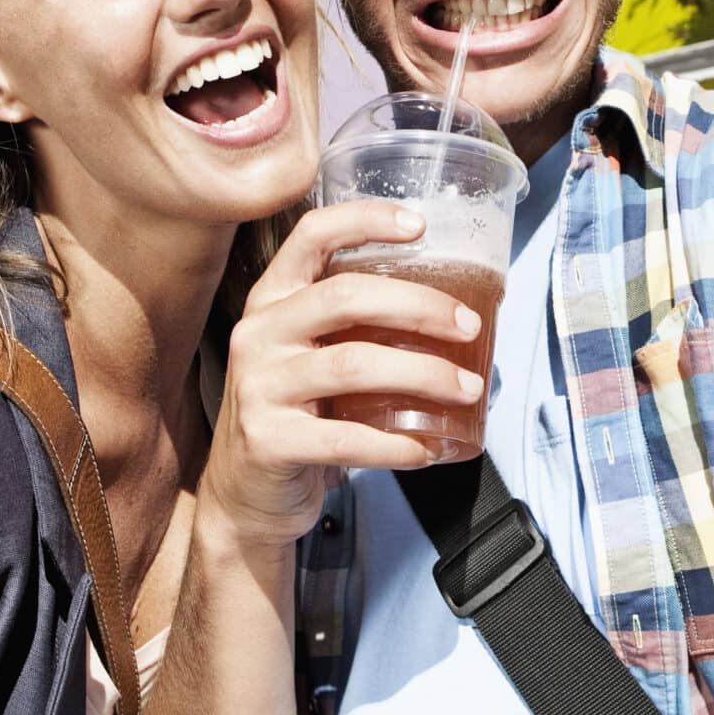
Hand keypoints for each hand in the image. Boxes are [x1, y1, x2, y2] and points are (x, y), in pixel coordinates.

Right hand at [202, 202, 485, 551]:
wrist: (245, 494)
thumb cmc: (298, 415)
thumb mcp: (313, 357)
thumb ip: (359, 330)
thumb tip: (458, 318)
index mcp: (273, 301)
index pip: (310, 237)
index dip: (363, 220)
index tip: (418, 224)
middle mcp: (259, 334)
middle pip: (345, 297)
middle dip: (419, 306)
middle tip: (468, 326)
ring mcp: (258, 387)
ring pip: (353, 364)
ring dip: (423, 374)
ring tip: (466, 389)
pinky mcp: (268, 441)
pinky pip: (345, 438)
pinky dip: (396, 443)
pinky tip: (427, 449)